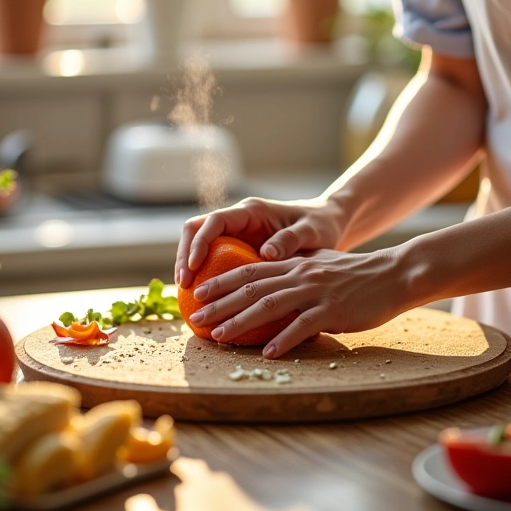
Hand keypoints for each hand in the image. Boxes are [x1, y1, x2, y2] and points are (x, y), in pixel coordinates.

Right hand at [174, 196, 345, 287]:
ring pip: (200, 244)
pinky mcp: (238, 248)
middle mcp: (238, 219)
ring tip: (186, 294)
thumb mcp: (311, 231)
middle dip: (185, 255)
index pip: (214, 221)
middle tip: (184, 285)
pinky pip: (213, 258)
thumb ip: (290, 239)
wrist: (326, 225)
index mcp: (251, 211)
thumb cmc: (320, 226)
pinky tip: (205, 299)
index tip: (194, 266)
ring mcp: (236, 234)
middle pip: (197, 230)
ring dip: (189, 266)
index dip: (199, 242)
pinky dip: (205, 275)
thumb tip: (266, 254)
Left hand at [187, 247, 411, 357]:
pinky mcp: (333, 311)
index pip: (249, 270)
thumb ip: (296, 271)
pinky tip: (267, 353)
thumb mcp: (321, 265)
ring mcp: (316, 292)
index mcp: (294, 264)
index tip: (199, 293)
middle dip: (220, 304)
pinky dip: (283, 340)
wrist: (393, 274)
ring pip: (269, 305)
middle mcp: (300, 275)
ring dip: (241, 322)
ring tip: (219, 336)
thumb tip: (272, 284)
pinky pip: (303, 326)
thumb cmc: (357, 274)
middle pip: (251, 288)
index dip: (221, 281)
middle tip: (196, 318)